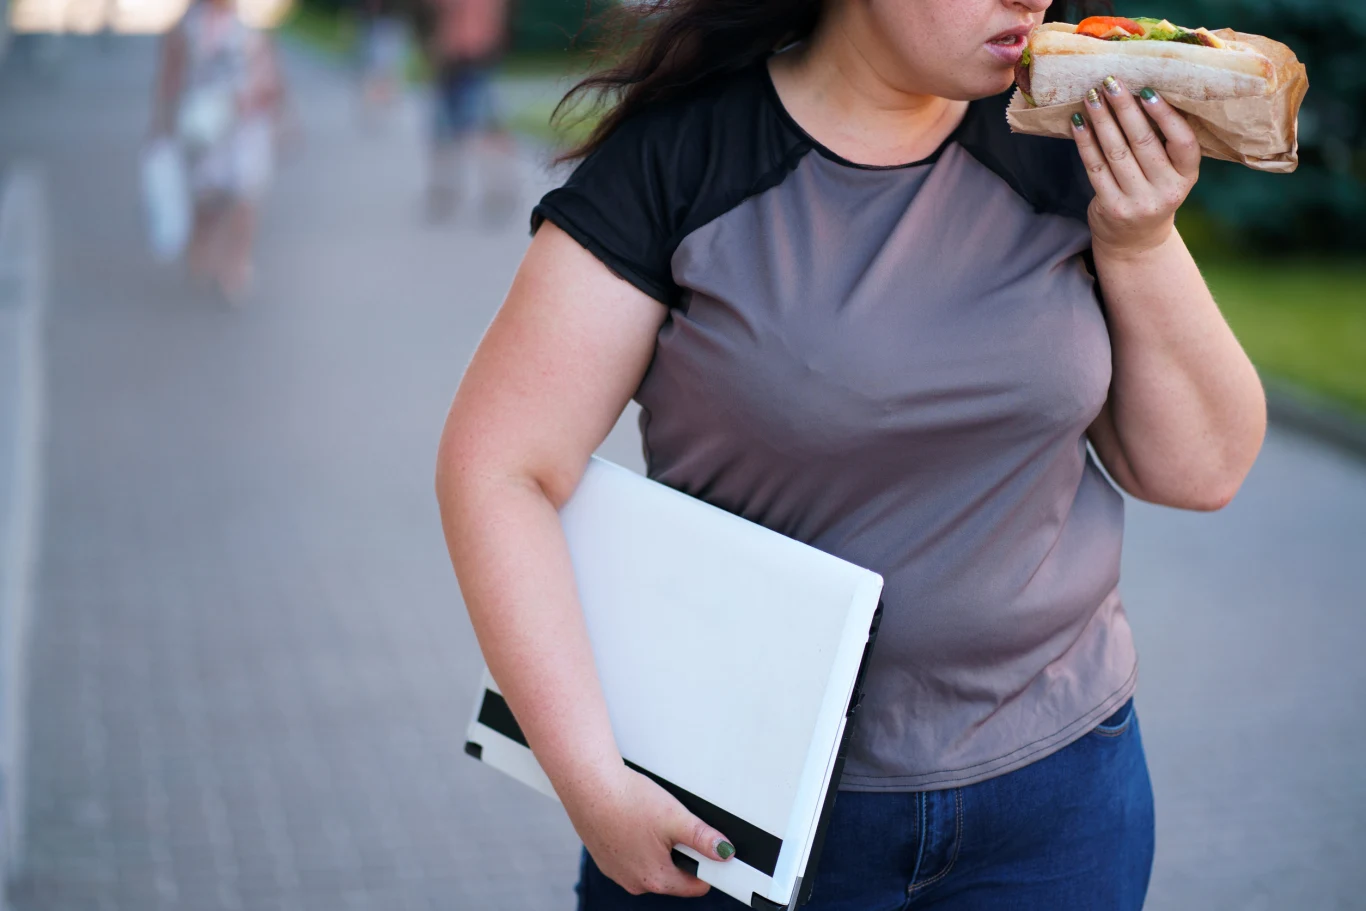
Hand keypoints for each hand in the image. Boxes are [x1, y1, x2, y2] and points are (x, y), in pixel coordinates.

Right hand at [561, 763, 734, 896]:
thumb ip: (704, 838)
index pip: (697, 885)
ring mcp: (617, 871)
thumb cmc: (626, 801)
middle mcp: (634, 882)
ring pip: (651, 863)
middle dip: (679, 851)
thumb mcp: (675, 818)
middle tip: (672, 824)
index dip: (708, 865)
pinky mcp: (605, 857)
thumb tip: (725, 852)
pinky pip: (631, 854)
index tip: (706, 846)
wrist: (589, 786)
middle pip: (674, 874)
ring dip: (657, 845)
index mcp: (655, 880)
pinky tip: (633, 819)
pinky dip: (636, 840)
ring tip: (649, 818)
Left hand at [1071, 76, 1200, 257]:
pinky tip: (1078, 122)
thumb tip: (1138, 93)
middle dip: (1124, 108)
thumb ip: (1163, 144)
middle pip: (1143, 142)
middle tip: (1110, 81)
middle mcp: (1166, 190)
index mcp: (1188, 176)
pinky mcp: (1111, 207)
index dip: (1165, 115)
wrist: (1135, 240)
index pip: (1183, 141)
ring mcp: (1138, 202)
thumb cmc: (1153, 192)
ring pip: (1116, 152)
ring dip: (1101, 120)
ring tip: (1091, 96)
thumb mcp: (1170, 173)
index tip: (1146, 90)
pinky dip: (1085, 142)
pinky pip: (1095, 168)